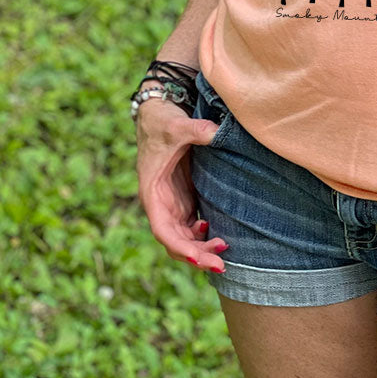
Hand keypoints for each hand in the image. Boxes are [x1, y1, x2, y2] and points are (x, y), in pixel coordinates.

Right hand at [135, 98, 227, 272]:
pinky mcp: (183, 197)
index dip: (179, 246)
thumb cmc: (163, 121)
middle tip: (221, 264)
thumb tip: (216, 132)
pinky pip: (192, 225)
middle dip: (196, 255)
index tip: (198, 258)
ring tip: (224, 252)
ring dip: (201, 248)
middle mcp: (160, 204)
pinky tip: (218, 235)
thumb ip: (196, 130)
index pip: (163, 230)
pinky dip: (203, 235)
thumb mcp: (178, 125)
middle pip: (176, 240)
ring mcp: (172, 202)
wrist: (159, 113)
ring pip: (184, 237)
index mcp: (152, 193)